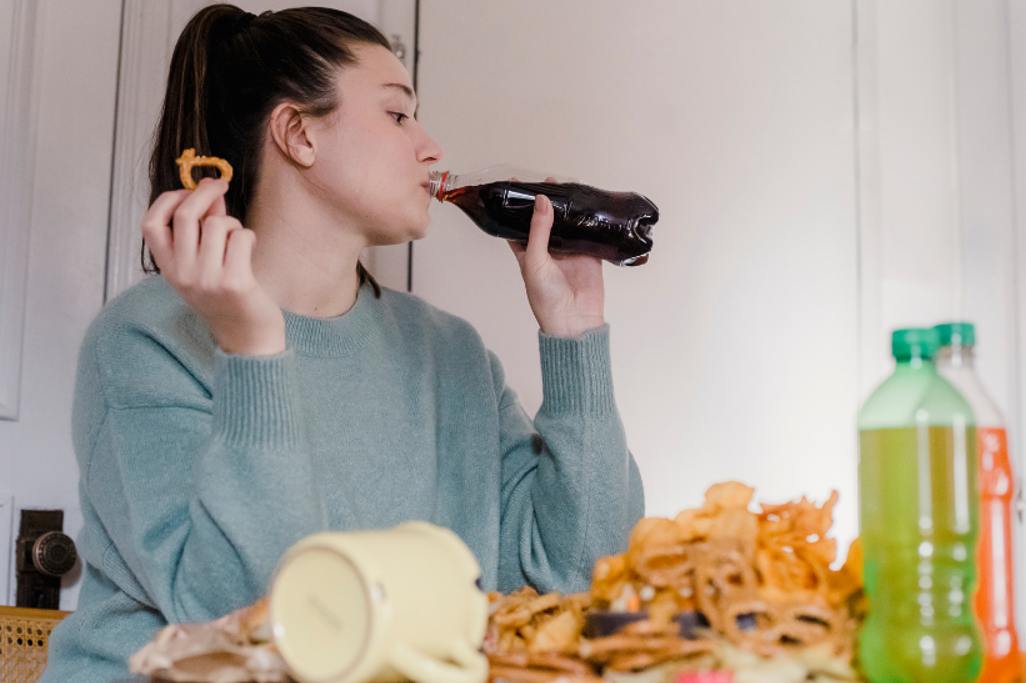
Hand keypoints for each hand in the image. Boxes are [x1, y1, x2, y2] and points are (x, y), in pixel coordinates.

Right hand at [141, 178, 285, 355]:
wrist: (246, 337)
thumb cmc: (226, 296)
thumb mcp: (202, 265)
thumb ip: (201, 229)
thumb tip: (210, 189)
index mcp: (168, 269)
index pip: (150, 224)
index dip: (167, 200)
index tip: (186, 191)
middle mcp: (182, 274)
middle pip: (185, 215)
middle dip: (204, 193)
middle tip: (220, 185)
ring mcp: (207, 279)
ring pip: (217, 224)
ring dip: (232, 223)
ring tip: (237, 240)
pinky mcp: (234, 282)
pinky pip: (240, 237)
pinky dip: (248, 237)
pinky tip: (249, 251)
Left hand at [508, 178, 605, 337]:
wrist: (573, 321)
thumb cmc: (545, 298)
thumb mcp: (534, 261)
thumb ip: (538, 230)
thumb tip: (542, 200)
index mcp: (527, 252)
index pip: (518, 224)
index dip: (516, 206)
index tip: (516, 185)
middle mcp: (548, 250)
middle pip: (545, 220)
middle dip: (546, 202)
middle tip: (549, 181)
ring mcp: (569, 251)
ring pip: (567, 224)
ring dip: (568, 208)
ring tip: (569, 186)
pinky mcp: (589, 255)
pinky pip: (589, 233)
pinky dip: (589, 220)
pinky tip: (590, 204)